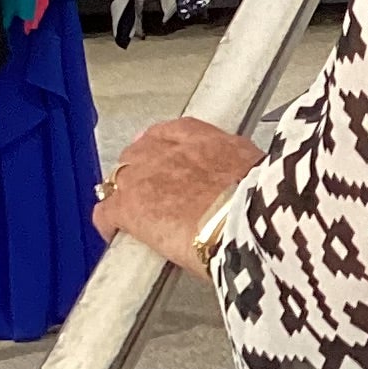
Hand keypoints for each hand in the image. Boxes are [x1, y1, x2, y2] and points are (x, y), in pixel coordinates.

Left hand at [92, 117, 263, 280]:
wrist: (250, 221)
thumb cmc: (263, 203)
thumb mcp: (260, 173)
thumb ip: (242, 172)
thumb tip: (249, 185)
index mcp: (204, 138)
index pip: (173, 133)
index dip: (168, 152)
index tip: (173, 163)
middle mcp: (168, 149)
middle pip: (141, 151)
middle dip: (145, 170)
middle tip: (156, 192)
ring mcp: (143, 176)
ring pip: (119, 177)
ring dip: (126, 193)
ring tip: (135, 213)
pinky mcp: (128, 207)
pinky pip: (105, 213)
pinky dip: (109, 224)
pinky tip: (116, 234)